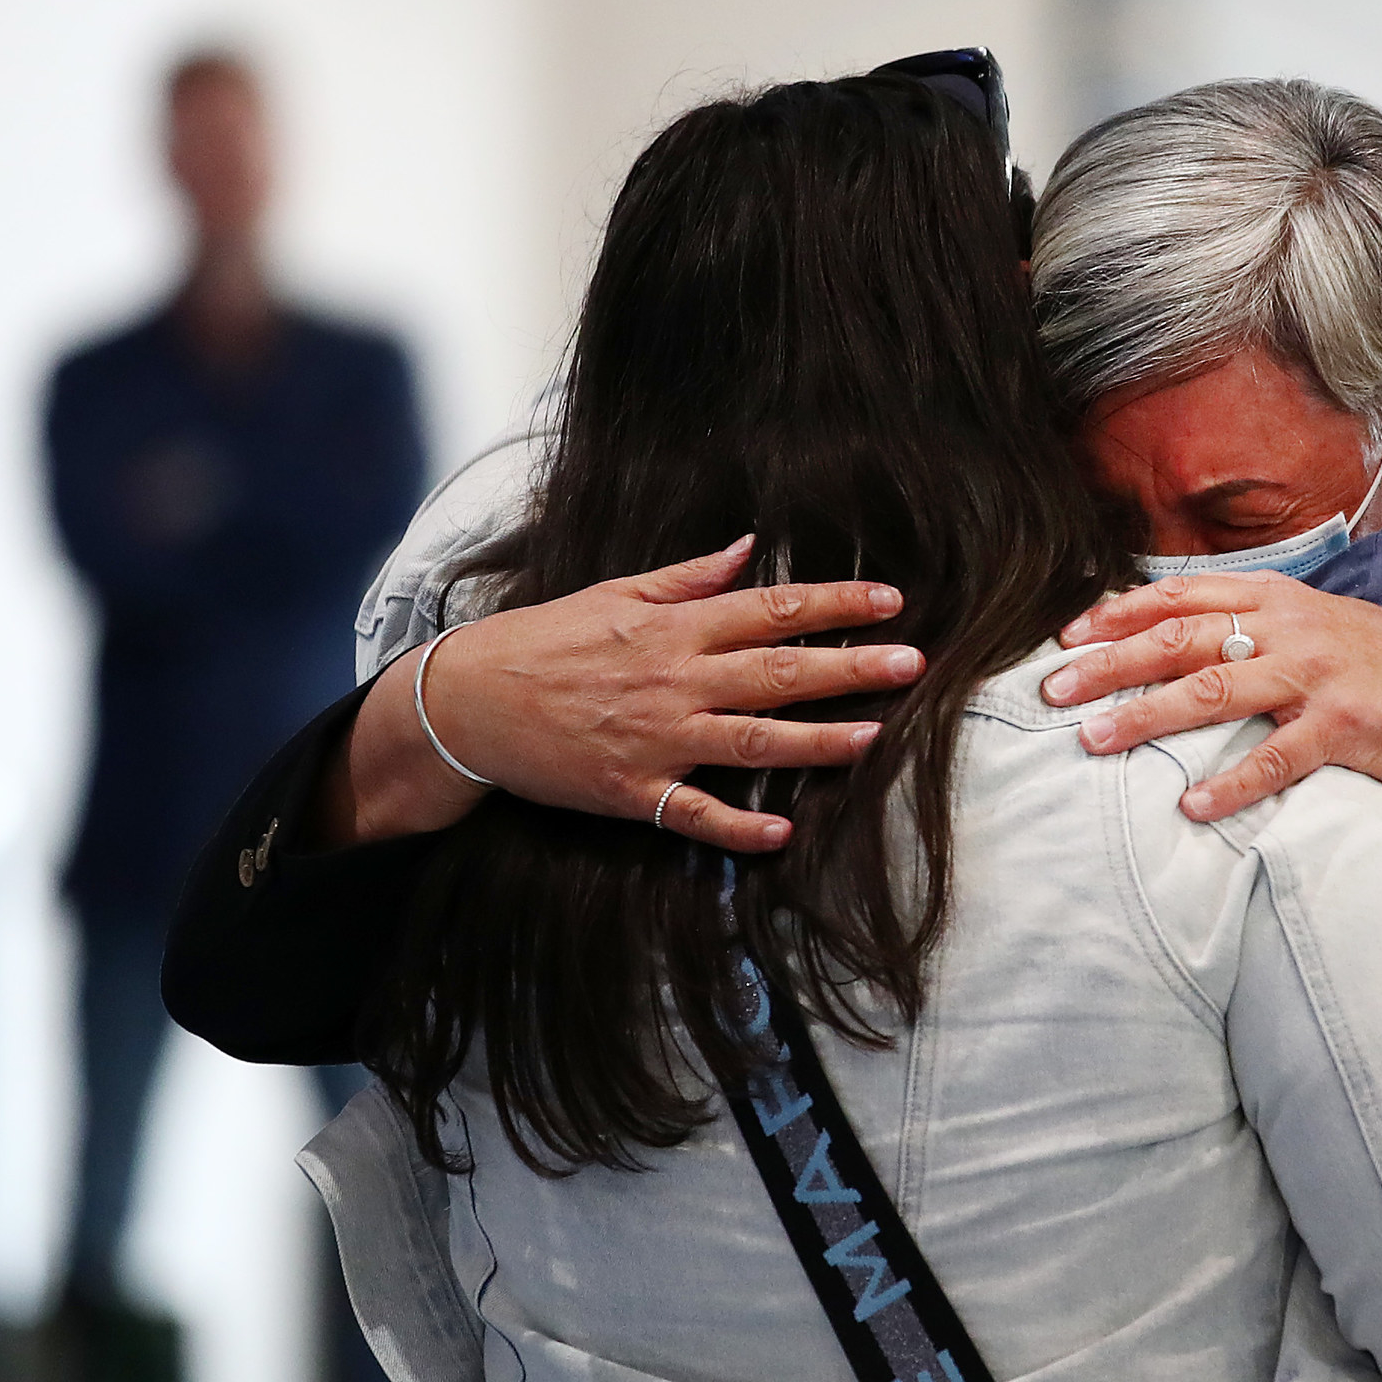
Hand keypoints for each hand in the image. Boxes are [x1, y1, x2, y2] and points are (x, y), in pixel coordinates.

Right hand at [334, 535, 922, 849]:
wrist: (468, 701)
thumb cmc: (543, 641)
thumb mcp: (613, 593)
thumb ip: (688, 577)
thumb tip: (748, 548)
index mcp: (674, 626)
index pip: (771, 608)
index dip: (836, 603)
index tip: (892, 600)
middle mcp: (675, 680)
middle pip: (779, 672)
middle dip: (851, 667)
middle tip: (913, 663)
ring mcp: (656, 739)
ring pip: (753, 742)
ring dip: (818, 742)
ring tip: (876, 737)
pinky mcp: (632, 791)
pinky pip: (694, 813)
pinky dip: (738, 826)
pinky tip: (783, 833)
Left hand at [1041, 572, 1381, 821]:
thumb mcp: (1323, 629)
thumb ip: (1260, 627)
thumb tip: (1183, 640)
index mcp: (1281, 599)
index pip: (1183, 596)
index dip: (1119, 613)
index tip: (1067, 636)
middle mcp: (1292, 628)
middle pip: (1181, 638)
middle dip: (1109, 662)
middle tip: (1053, 689)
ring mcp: (1317, 676)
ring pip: (1214, 689)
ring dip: (1147, 717)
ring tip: (1094, 740)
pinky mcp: (1345, 728)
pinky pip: (1275, 758)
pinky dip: (1231, 783)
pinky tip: (1192, 805)